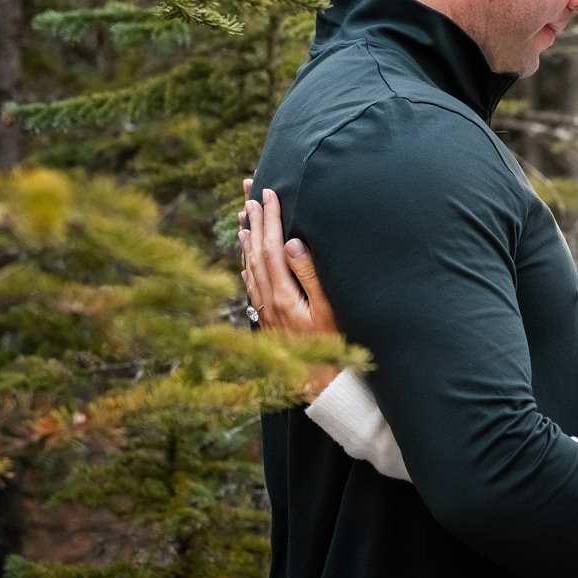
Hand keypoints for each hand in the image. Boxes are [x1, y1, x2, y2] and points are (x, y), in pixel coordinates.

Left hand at [238, 180, 340, 337]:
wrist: (321, 387)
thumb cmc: (334, 349)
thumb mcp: (329, 310)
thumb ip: (310, 275)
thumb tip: (293, 243)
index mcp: (283, 296)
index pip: (273, 248)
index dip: (270, 219)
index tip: (268, 194)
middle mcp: (268, 302)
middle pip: (256, 252)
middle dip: (254, 219)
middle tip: (250, 191)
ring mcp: (265, 312)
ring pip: (250, 266)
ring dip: (247, 237)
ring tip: (243, 213)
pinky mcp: (268, 319)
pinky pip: (251, 283)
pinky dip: (247, 262)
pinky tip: (245, 254)